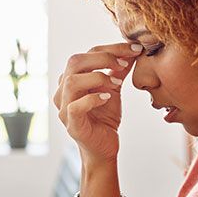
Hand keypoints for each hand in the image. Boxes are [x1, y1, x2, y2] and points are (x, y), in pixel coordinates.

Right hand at [54, 43, 142, 163]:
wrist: (104, 147)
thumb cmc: (105, 118)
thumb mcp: (113, 89)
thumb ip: (118, 70)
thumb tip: (132, 50)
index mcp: (72, 78)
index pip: (87, 54)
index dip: (111, 49)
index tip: (134, 49)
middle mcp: (63, 90)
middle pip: (75, 62)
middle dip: (103, 58)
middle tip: (124, 63)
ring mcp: (65, 108)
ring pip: (72, 82)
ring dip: (98, 78)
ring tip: (117, 83)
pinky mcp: (72, 124)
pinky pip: (76, 107)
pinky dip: (93, 99)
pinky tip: (107, 98)